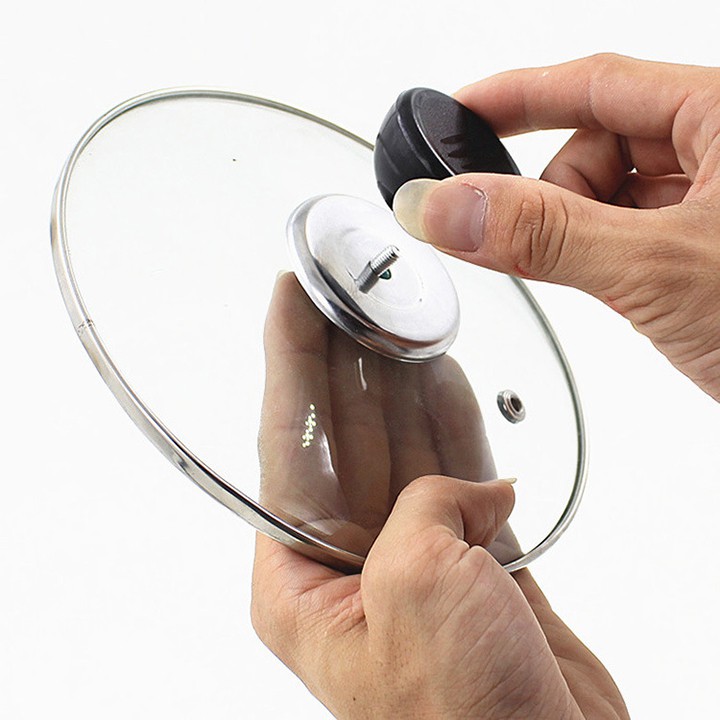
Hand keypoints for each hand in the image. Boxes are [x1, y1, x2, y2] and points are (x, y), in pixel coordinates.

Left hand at [252, 275, 627, 717]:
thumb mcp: (414, 586)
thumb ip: (422, 508)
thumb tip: (471, 490)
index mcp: (300, 580)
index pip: (286, 443)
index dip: (286, 362)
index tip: (287, 300)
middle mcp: (349, 565)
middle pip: (343, 434)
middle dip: (344, 358)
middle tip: (346, 292)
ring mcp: (410, 559)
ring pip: (401, 446)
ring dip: (400, 382)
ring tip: (397, 320)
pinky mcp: (467, 564)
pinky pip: (453, 475)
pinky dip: (453, 426)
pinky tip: (444, 379)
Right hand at [392, 53, 719, 401]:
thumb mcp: (659, 269)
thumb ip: (545, 234)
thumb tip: (451, 207)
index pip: (596, 81)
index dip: (516, 97)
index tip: (456, 114)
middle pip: (599, 145)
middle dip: (556, 196)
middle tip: (538, 245)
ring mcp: (715, 204)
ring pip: (609, 197)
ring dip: (579, 236)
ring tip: (605, 282)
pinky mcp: (703, 251)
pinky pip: (627, 235)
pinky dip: (602, 260)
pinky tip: (616, 290)